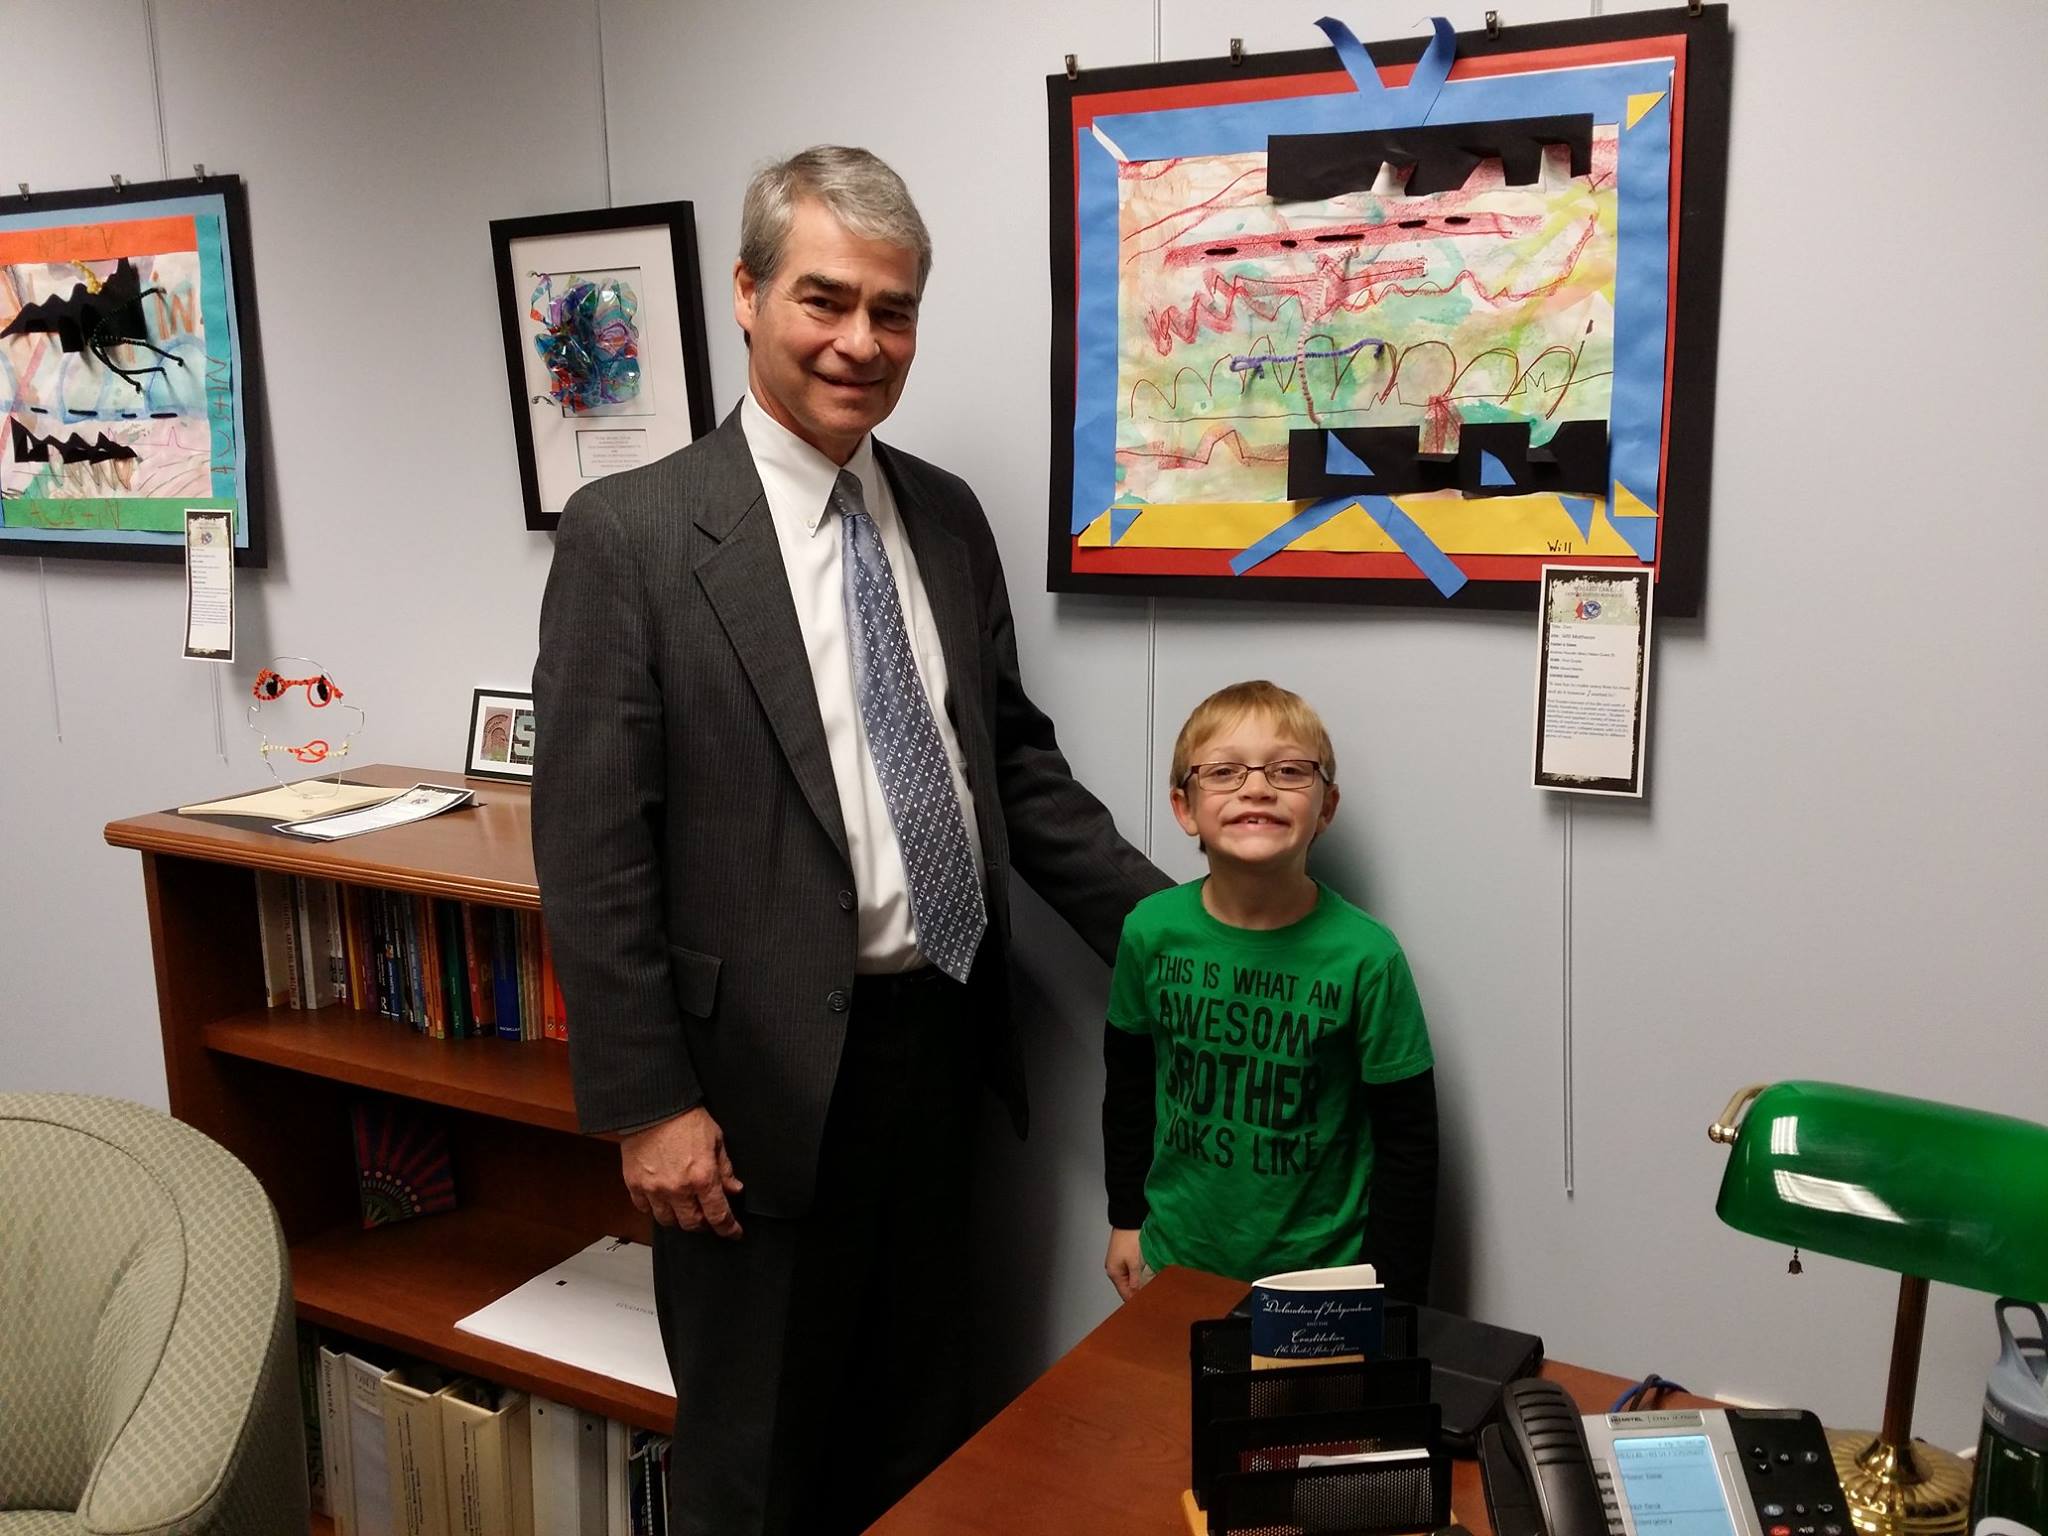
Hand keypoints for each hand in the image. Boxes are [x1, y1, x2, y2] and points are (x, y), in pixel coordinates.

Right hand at [621, 1106, 743, 1237]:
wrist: (652, 1105)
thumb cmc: (686, 1118)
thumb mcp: (716, 1139)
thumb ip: (725, 1168)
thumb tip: (734, 1189)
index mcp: (703, 1178)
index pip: (718, 1215)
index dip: (728, 1229)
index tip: (733, 1233)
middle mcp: (678, 1189)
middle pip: (692, 1224)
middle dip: (703, 1224)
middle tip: (707, 1217)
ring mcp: (654, 1189)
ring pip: (667, 1221)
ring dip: (678, 1219)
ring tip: (684, 1209)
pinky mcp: (634, 1184)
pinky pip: (644, 1209)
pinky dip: (654, 1208)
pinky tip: (662, 1200)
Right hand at [1105, 1228, 1147, 1301]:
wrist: (1128, 1220)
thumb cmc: (1129, 1238)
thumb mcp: (1134, 1263)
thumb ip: (1136, 1281)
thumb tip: (1137, 1294)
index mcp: (1114, 1273)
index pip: (1125, 1294)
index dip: (1136, 1300)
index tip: (1148, 1303)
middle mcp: (1114, 1269)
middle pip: (1127, 1286)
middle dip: (1139, 1290)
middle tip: (1153, 1294)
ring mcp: (1119, 1262)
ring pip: (1130, 1278)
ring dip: (1140, 1281)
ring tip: (1152, 1284)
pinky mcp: (1124, 1256)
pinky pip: (1131, 1270)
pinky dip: (1139, 1272)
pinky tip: (1148, 1273)